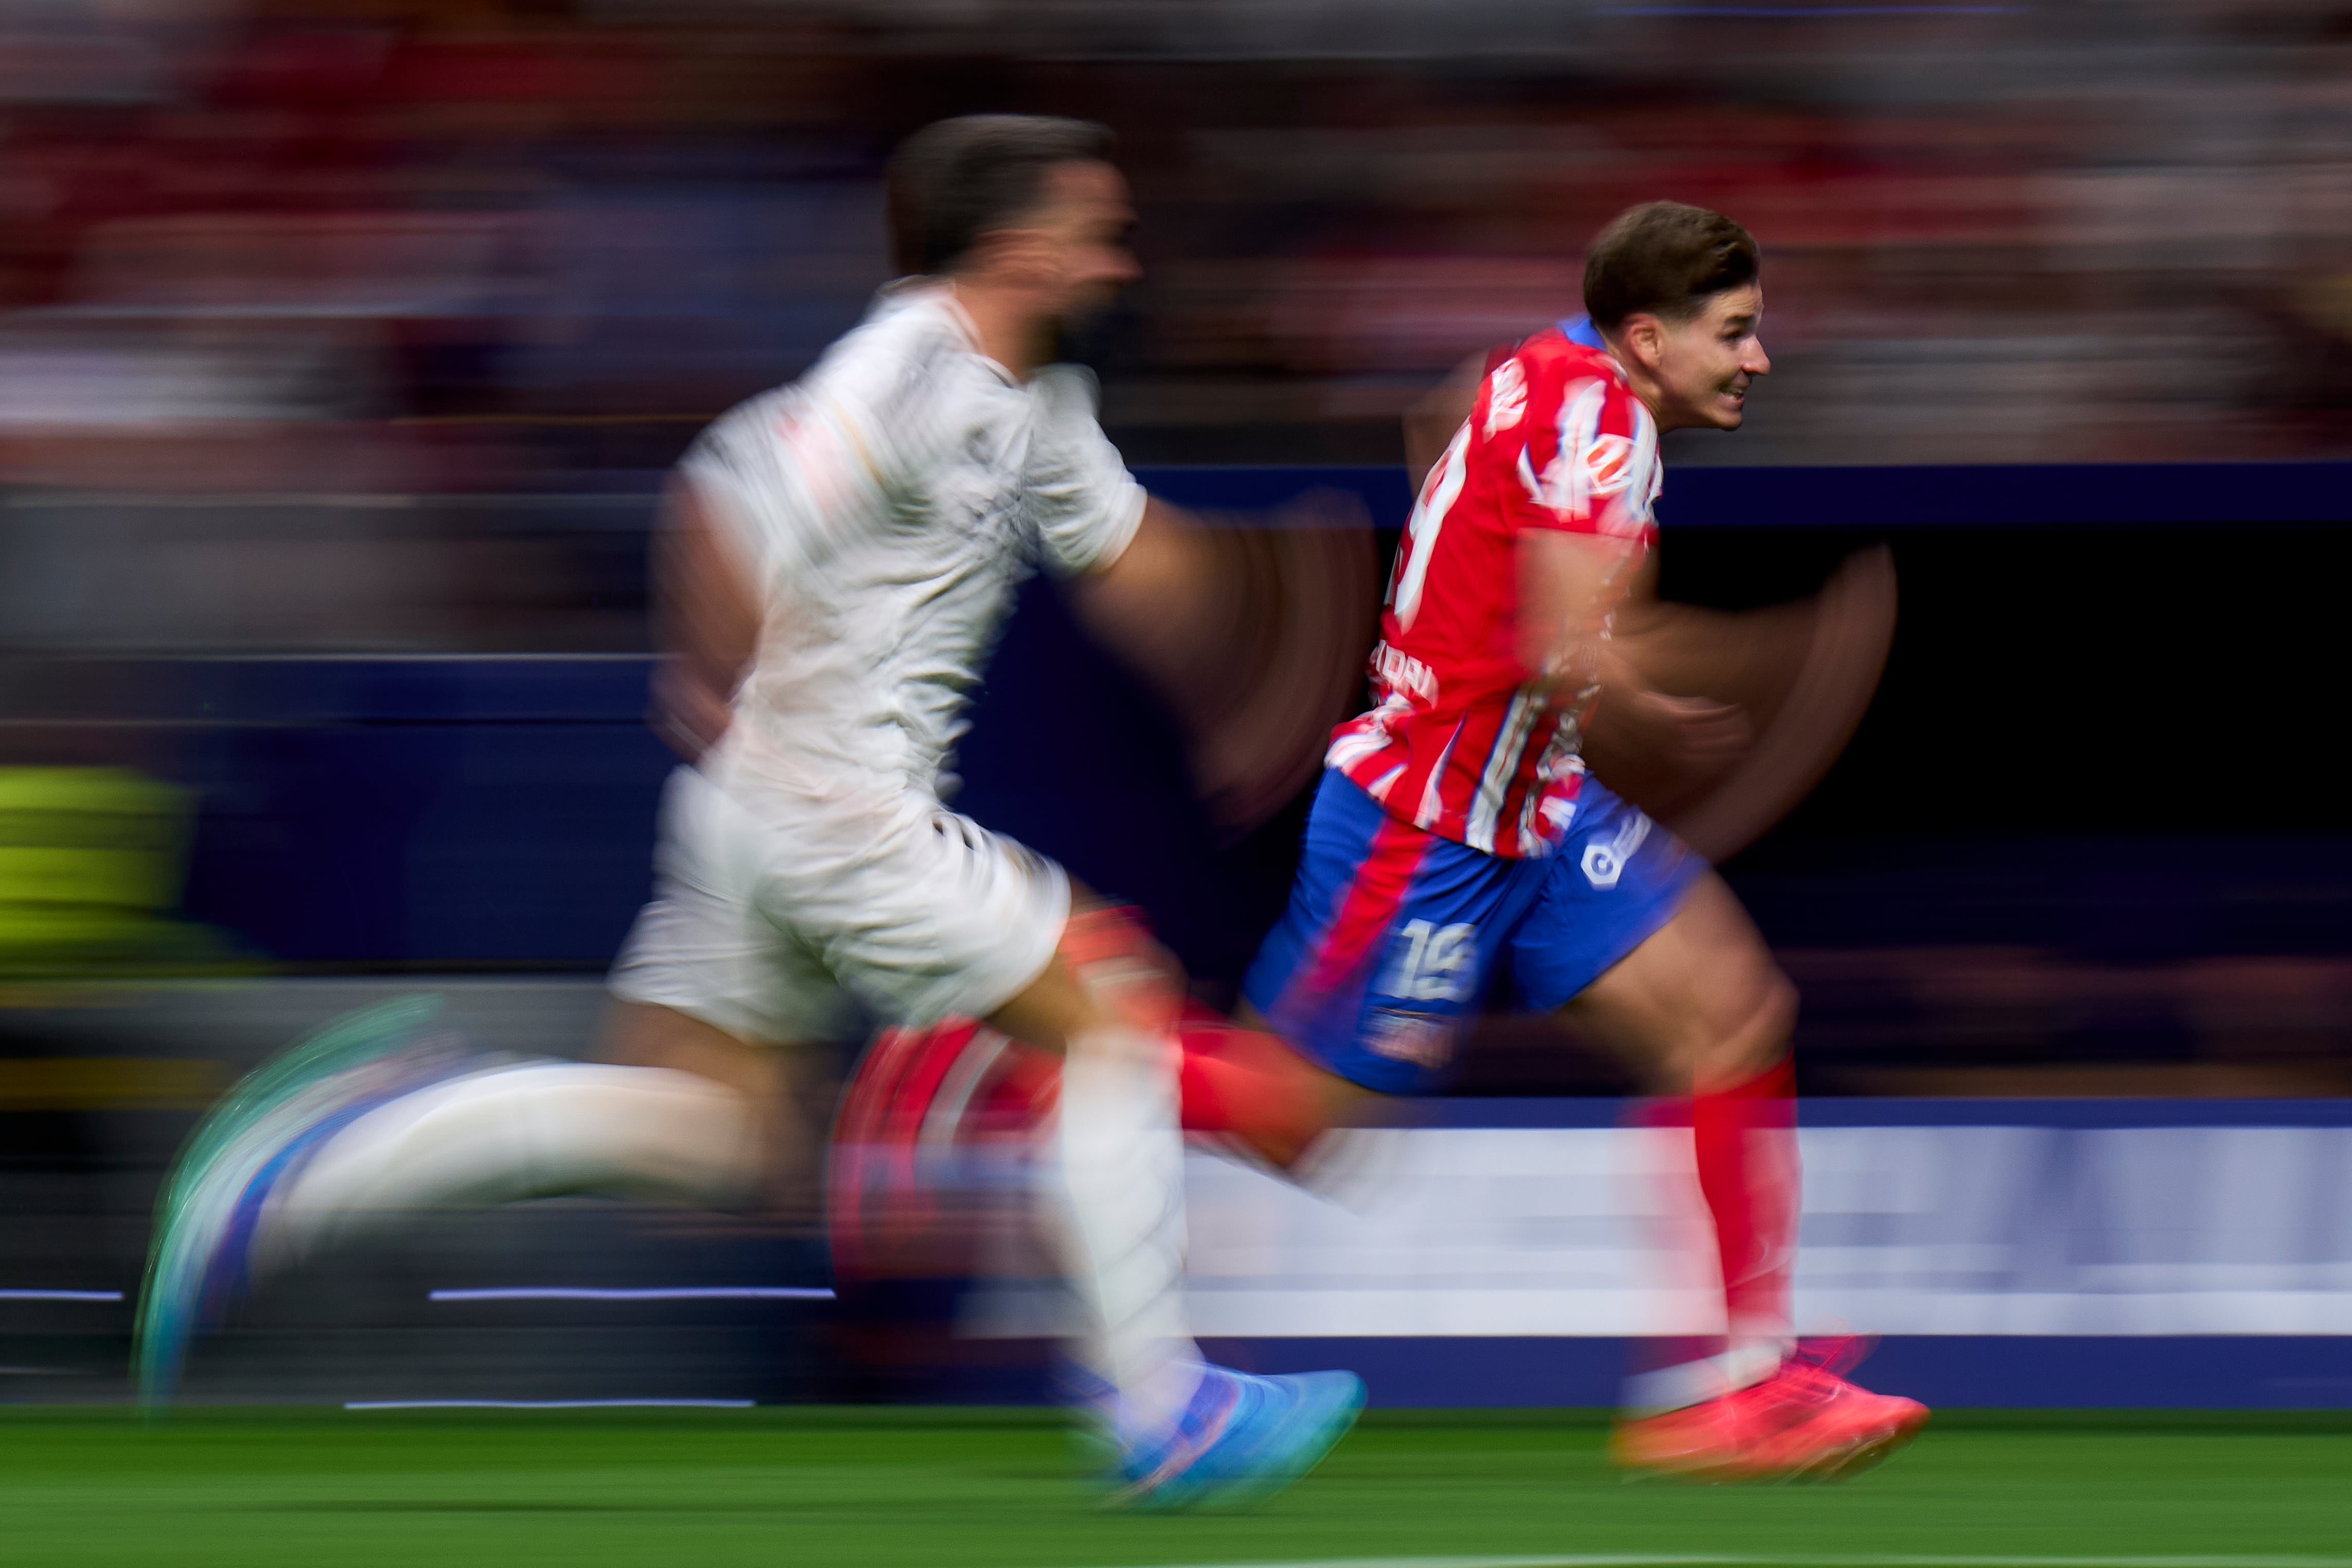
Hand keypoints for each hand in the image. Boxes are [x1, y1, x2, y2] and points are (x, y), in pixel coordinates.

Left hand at [1622, 689, 1751, 773]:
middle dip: (1734, 745)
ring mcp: (1679, 734)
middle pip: (1715, 750)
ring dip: (1734, 728)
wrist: (1628, 706)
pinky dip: (1724, 714)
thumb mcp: (1673, 733)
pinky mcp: (1678, 717)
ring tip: (1745, 722)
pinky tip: (1734, 709)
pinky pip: (1707, 717)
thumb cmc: (1652, 719)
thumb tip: (1720, 726)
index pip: (1709, 764)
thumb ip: (1696, 733)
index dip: (1727, 761)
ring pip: (1714, 733)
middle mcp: (1680, 749)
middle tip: (1748, 738)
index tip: (1742, 756)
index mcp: (1678, 757)